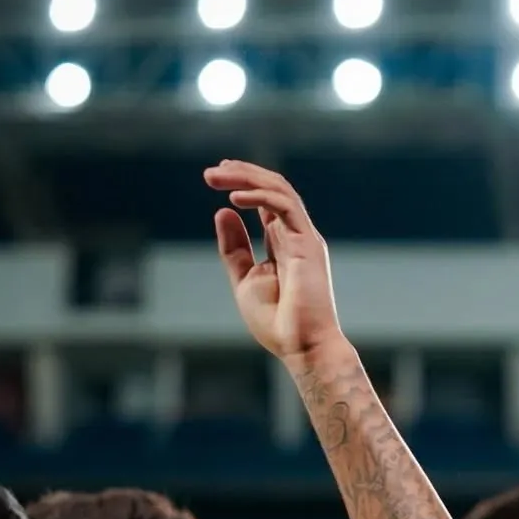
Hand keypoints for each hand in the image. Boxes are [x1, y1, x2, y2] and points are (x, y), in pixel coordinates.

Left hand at [204, 161, 342, 366]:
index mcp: (283, 245)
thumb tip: (223, 212)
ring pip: (279, 190)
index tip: (217, 176)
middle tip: (210, 172)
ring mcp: (304, 237)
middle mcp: (295, 236)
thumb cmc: (277, 322)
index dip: (244, 183)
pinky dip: (259, 196)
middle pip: (272, 189)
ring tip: (216, 176)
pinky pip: (285, 206)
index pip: (266, 202)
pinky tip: (234, 199)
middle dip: (242, 174)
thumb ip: (234, 248)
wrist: (301, 346)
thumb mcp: (244, 279)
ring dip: (247, 178)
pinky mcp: (308, 243)